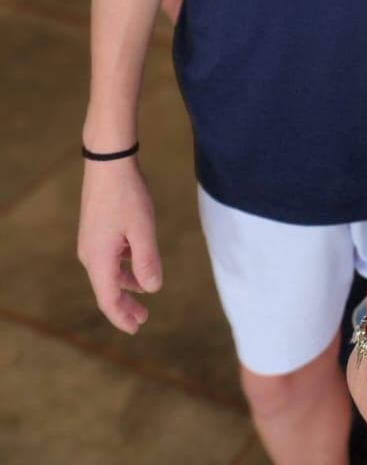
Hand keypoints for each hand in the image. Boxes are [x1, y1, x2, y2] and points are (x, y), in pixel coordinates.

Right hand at [77, 158, 161, 333]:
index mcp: (98, 260)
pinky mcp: (96, 229)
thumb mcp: (142, 230)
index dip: (122, 316)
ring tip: (144, 292)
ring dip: (126, 284)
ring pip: (109, 272)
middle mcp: (89, 254)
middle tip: (142, 319)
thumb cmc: (126, 195)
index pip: (108, 299)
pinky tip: (137, 261)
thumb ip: (146, 261)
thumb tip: (152, 289)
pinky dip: (123, 266)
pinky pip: (109, 257)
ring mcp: (91, 241)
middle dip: (125, 305)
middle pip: (107, 289)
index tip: (136, 328)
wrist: (108, 161)